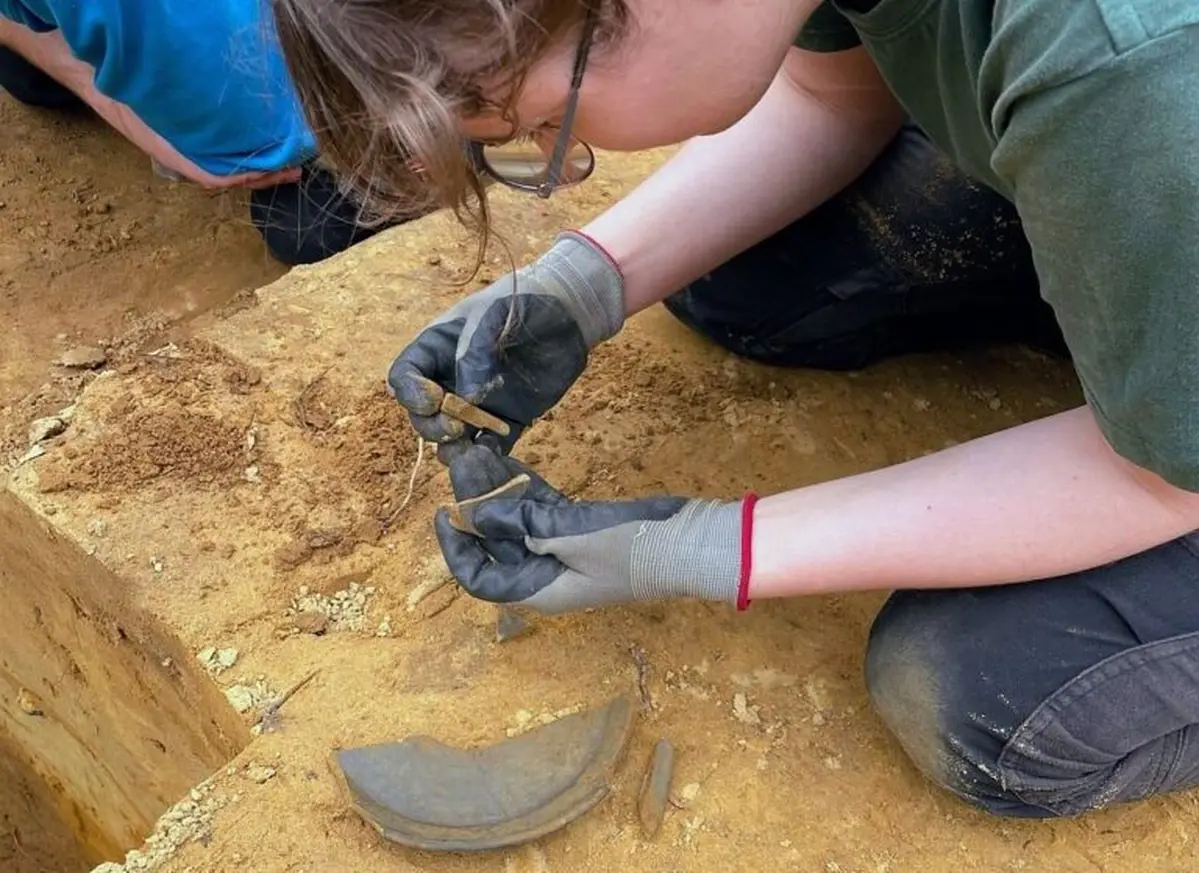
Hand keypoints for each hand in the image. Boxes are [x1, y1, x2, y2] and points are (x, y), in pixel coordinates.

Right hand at [388, 232, 623, 454]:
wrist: (570, 314)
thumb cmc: (526, 302)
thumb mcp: (496, 315)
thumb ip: (476, 351)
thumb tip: (466, 397)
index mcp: (438, 349)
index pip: (405, 376)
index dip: (411, 393)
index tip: (434, 399)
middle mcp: (451, 380)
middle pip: (423, 414)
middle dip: (432, 426)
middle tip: (457, 428)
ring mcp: (478, 404)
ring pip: (450, 437)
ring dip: (452, 448)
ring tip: (467, 448)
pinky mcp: (507, 421)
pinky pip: (488, 447)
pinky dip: (485, 456)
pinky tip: (491, 456)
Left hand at [434, 445, 753, 613]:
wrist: (688, 544)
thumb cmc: (634, 551)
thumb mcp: (573, 536)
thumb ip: (524, 524)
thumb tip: (476, 515)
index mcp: (539, 589)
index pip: (481, 578)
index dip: (457, 550)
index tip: (446, 512)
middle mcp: (544, 573)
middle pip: (495, 542)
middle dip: (475, 503)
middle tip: (460, 461)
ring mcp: (561, 549)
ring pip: (515, 520)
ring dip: (495, 489)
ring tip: (475, 451)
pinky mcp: (577, 527)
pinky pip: (539, 507)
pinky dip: (522, 486)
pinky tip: (504, 457)